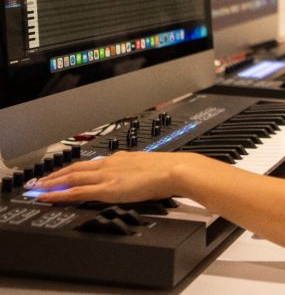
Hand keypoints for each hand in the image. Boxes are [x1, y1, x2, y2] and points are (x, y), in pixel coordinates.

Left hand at [30, 151, 203, 204]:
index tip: (62, 174)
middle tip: (40, 181)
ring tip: (38, 188)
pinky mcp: (107, 188)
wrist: (174, 170)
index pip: (90, 164)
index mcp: (121, 159)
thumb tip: (134, 180)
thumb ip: (135, 174)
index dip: (73, 169)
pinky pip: (76, 191)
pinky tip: (49, 197)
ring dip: (52, 183)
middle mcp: (110, 163)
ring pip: (71, 177)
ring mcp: (107, 175)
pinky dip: (60, 194)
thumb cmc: (167, 171)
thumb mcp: (147, 169)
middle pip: (76, 168)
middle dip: (56, 175)